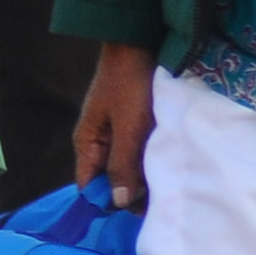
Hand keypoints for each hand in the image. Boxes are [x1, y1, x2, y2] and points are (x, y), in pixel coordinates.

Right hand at [71, 44, 157, 206]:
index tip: (138, 210)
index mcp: (87, 144)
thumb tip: (117, 202)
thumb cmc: (130, 84)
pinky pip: (138, 153)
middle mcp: (98, 144)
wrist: (141, 44)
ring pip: (127, 168)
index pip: (90, 187)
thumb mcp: (128, 128)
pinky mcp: (133, 128)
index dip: (111, 202)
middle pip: (110, 180)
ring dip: (144, 175)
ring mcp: (116, 135)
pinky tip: (167, 162)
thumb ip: (122, 165)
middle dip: (132, 191)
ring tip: (167, 181)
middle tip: (160, 197)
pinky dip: (150, 160)